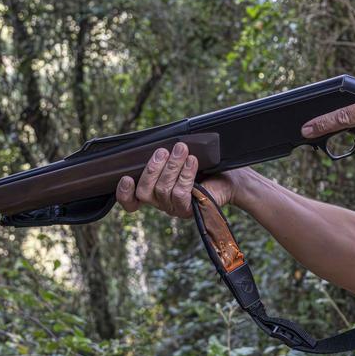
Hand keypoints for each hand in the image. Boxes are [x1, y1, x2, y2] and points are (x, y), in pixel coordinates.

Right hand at [115, 141, 241, 217]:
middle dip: (152, 168)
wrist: (229, 177)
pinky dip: (185, 174)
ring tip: (182, 149)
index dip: (124, 193)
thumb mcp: (179, 158)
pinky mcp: (190, 210)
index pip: (131, 201)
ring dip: (172, 166)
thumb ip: (164, 155)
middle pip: (144, 192)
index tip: (126, 177)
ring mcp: (175, 209)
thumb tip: (154, 145)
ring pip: (163, 190)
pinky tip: (192, 161)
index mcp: (154, 191)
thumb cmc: (203, 165)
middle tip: (163, 150)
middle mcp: (161, 203)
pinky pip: (181, 193)